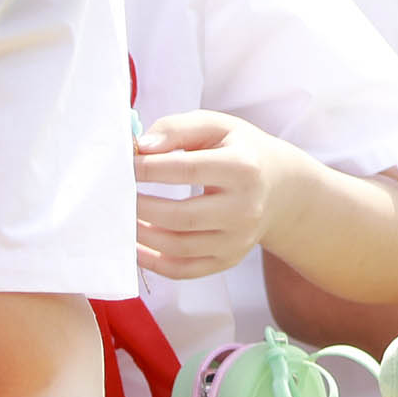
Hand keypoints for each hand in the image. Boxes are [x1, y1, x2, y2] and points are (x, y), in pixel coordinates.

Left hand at [135, 110, 293, 280]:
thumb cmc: (239, 151)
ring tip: (123, 218)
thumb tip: (140, 148)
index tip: (124, 165)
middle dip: (141, 207)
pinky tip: (135, 246)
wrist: (280, 187)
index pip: (187, 170)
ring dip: (142, 235)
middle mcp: (245, 208)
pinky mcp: (229, 259)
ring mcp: (239, 239)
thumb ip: (177, 128)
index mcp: (243, 167)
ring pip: (180, 247)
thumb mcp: (217, 126)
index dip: (148, 168)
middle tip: (117, 196)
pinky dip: (153, 263)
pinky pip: (185, 270)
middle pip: (182, 216)